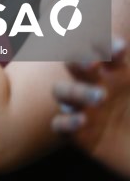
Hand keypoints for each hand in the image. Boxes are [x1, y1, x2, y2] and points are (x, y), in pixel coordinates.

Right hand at [52, 39, 129, 177]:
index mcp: (117, 74)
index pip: (102, 51)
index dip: (105, 45)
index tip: (121, 49)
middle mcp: (96, 87)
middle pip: (74, 64)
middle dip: (78, 58)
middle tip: (91, 62)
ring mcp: (84, 110)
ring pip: (61, 91)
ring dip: (75, 91)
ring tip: (100, 98)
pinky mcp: (78, 135)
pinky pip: (59, 124)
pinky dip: (66, 121)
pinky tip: (82, 121)